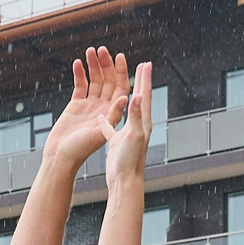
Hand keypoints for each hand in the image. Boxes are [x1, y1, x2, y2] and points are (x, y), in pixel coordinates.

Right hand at [38, 46, 130, 167]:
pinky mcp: (76, 106)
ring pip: (95, 81)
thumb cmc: (82, 150)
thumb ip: (115, 115)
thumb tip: (126, 97)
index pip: (121, 88)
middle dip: (106, 65)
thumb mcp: (102, 134)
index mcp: (113, 113)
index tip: (119, 57)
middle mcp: (103, 108)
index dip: (121, 72)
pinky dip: (80, 74)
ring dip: (93, 66)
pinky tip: (78, 63)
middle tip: (102, 50)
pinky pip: (80, 86)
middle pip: (108, 81)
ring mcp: (90, 106)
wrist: (60, 157)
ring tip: (90, 51)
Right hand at [107, 60, 154, 187]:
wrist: (122, 181)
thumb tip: (138, 96)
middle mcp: (133, 124)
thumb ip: (136, 116)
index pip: (143, 95)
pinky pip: (106, 121)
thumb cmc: (130, 161)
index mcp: (141, 121)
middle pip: (133, 96)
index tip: (145, 63)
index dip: (144, 79)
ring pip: (119, 106)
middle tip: (134, 64)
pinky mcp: (112, 139)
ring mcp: (122, 131)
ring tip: (114, 82)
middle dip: (134, 79)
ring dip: (116, 94)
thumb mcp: (134, 136)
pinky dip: (103, 112)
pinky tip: (99, 109)